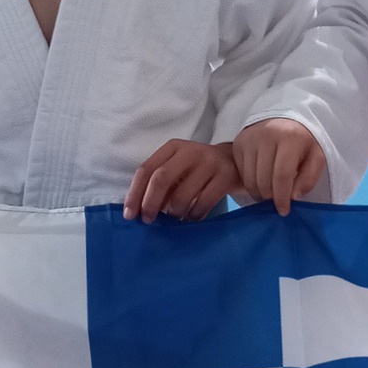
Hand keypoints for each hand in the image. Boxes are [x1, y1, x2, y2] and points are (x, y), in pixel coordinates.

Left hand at [123, 139, 239, 223]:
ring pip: (182, 195)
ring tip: (175, 218)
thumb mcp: (179, 167)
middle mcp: (190, 151)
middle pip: (161, 179)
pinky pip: (203, 203)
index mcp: (173, 147)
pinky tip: (192, 218)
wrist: (237, 161)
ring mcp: (209, 163)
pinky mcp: (225, 176)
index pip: (146, 169)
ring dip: (174, 213)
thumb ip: (161, 182)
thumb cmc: (199, 169)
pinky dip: (193, 216)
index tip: (130, 215)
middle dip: (150, 203)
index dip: (135, 193)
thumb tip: (140, 210)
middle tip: (148, 220)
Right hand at [233, 119, 325, 215]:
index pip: (282, 176)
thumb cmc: (303, 140)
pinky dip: (250, 183)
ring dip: (259, 193)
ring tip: (270, 193)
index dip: (282, 198)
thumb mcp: (316, 156)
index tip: (284, 210)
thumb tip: (293, 197)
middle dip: (271, 197)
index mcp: (289, 138)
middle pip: (264, 181)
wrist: (285, 118)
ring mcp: (249, 138)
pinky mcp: (238, 143)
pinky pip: (241, 173)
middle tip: (277, 201)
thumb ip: (309, 178)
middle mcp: (266, 135)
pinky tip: (261, 181)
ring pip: (250, 179)